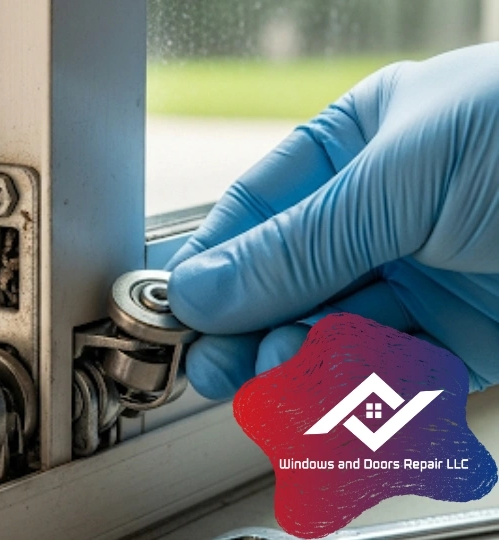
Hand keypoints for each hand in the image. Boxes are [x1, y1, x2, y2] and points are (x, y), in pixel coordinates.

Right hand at [167, 43, 498, 398]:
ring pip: (331, 336)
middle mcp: (382, 212)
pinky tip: (352, 396)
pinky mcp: (464, 338)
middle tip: (226, 370)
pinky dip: (366, 393)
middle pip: (285, 283)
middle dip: (253, 329)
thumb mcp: (402, 176)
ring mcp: (420, 276)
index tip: (181, 316)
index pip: (257, 210)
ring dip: (306, 366)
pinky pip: (391, 373)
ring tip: (293, 379)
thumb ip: (296, 243)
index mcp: (359, 144)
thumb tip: (200, 288)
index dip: (213, 264)